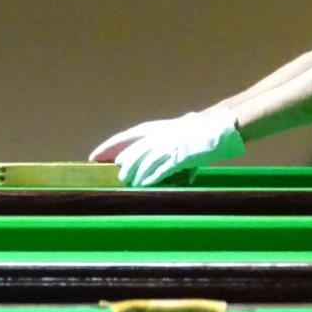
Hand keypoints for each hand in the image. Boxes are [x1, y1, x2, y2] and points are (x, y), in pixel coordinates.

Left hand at [89, 109, 245, 185]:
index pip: (124, 137)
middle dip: (124, 166)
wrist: (217, 127)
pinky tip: (145, 185)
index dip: (108, 147)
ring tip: (130, 184)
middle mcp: (157, 136)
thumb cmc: (197, 130)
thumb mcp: (174, 132)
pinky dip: (152, 178)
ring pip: (144, 163)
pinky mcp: (178, 157)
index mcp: (154, 128)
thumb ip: (161, 146)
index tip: (94, 157)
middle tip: (117, 177)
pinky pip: (161, 170)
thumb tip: (151, 159)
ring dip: (136, 175)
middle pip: (132, 153)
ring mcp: (167, 146)